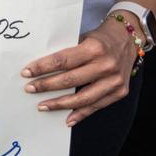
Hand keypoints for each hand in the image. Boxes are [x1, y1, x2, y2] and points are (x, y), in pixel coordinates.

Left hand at [21, 17, 137, 125]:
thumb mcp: (82, 37)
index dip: (42, 68)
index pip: (62, 61)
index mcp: (94, 48)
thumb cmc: (99, 37)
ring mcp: (115, 81)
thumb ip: (67, 51)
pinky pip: (97, 106)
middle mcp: (106, 65)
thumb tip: (41, 66)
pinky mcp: (121, 92)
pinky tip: (67, 119)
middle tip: (30, 89)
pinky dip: (81, 114)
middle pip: (70, 80)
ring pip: (83, 98)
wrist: (128, 38)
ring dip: (60, 104)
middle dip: (47, 86)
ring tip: (43, 106)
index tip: (26, 73)